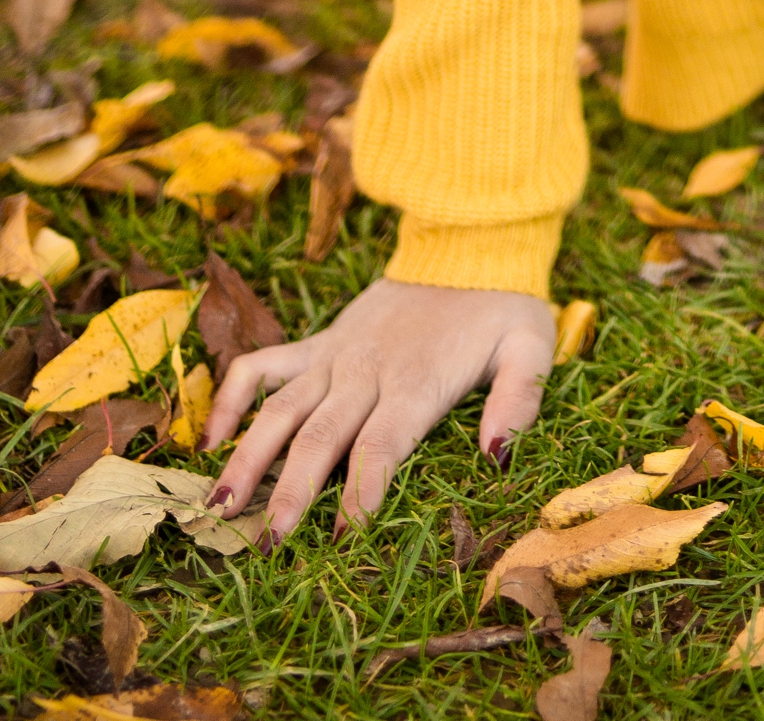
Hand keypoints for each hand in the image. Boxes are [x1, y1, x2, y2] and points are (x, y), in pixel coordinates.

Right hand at [205, 276, 554, 540]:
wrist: (468, 242)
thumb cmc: (501, 304)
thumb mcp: (529, 346)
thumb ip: (518, 399)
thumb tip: (498, 456)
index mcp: (416, 380)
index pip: (381, 446)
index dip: (361, 494)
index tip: (341, 541)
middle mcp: (367, 370)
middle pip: (321, 437)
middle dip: (291, 492)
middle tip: (266, 543)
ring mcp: (337, 354)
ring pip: (281, 407)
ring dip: (248, 455)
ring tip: (219, 504)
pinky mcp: (321, 340)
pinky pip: (265, 364)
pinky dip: (234, 396)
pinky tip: (211, 438)